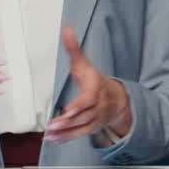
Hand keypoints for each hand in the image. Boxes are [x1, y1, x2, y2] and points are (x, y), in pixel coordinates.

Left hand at [45, 25, 132, 143]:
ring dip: (66, 132)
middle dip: (68, 122)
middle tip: (52, 126)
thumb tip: (67, 28)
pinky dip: (67, 138)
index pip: (89, 98)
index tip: (69, 109)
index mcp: (96, 88)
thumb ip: (74, 47)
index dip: (80, 105)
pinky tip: (54, 140)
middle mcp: (98, 105)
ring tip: (50, 134)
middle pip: (84, 115)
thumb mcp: (84, 63)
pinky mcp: (92, 127)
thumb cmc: (94, 79)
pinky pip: (80, 135)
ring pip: (82, 127)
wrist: (117, 98)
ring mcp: (96, 118)